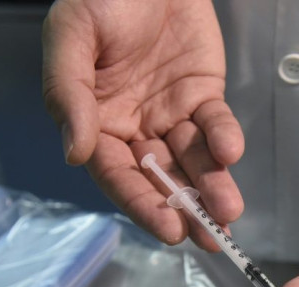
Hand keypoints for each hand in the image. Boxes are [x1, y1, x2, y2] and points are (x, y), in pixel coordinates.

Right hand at [42, 0, 243, 249]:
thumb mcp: (71, 38)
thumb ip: (69, 94)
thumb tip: (74, 154)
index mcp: (99, 124)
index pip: (120, 176)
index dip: (143, 204)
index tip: (168, 229)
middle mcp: (137, 129)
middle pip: (162, 178)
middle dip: (185, 208)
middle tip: (208, 237)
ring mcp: (172, 115)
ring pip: (195, 160)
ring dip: (213, 186)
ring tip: (228, 212)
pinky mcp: (203, 97)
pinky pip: (216, 123)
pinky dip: (225, 138)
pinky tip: (230, 152)